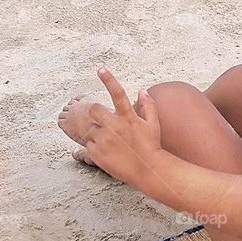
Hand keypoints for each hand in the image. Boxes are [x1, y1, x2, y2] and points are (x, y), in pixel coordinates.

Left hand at [84, 68, 161, 186]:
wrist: (148, 170)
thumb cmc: (152, 147)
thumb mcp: (153, 124)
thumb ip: (148, 105)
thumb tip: (143, 90)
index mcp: (127, 117)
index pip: (117, 93)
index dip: (109, 79)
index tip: (101, 69)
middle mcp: (114, 126)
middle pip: (94, 110)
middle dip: (96, 113)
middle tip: (104, 122)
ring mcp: (104, 140)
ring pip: (91, 129)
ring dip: (97, 133)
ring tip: (111, 144)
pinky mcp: (96, 153)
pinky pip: (88, 145)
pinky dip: (95, 147)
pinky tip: (108, 153)